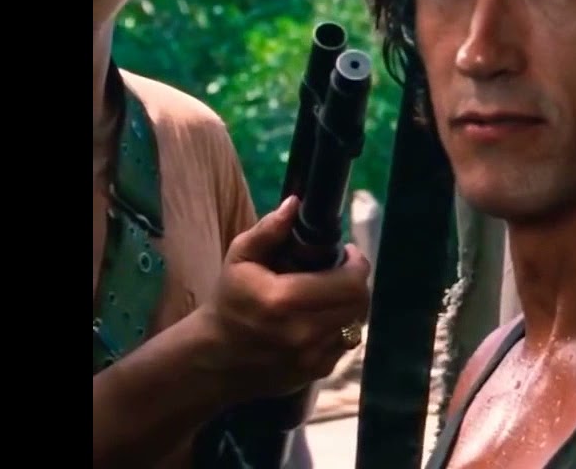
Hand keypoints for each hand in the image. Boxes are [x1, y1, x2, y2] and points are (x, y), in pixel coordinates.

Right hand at [201, 196, 371, 399]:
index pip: (349, 282)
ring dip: (351, 304)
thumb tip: (295, 204)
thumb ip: (269, 230)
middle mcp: (303, 332)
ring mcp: (312, 357)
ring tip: (331, 292)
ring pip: (357, 322)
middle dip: (357, 281)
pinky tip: (321, 317)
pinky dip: (341, 326)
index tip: (347, 252)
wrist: (215, 358)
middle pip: (360, 302)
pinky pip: (346, 343)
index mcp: (283, 300)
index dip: (357, 263)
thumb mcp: (240, 259)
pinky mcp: (317, 371)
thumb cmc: (229, 302)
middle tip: (343, 269)